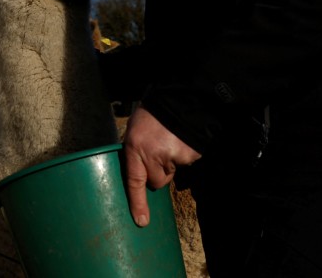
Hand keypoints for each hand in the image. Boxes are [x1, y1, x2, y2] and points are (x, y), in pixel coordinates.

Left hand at [121, 105, 200, 226]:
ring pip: (171, 174)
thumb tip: (137, 174)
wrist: (179, 101)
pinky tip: (179, 141)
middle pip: (156, 181)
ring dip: (170, 164)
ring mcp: (172, 156)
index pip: (134, 181)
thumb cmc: (152, 115)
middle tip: (158, 152)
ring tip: (168, 142)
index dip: (137, 203)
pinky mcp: (188, 156)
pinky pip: (184, 165)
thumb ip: (134, 152)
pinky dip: (183, 156)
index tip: (141, 221)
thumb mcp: (135, 130)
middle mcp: (152, 154)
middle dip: (157, 174)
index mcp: (134, 147)